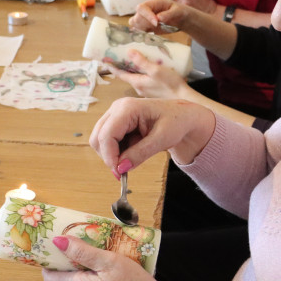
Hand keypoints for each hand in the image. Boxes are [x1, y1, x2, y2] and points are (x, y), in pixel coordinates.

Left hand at [42, 236, 169, 280]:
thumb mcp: (108, 262)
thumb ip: (82, 252)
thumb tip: (57, 241)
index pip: (49, 279)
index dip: (47, 263)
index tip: (52, 247)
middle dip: (64, 263)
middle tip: (73, 243)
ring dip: (79, 269)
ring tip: (90, 251)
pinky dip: (90, 276)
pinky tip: (104, 266)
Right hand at [89, 96, 215, 173]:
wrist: (183, 117)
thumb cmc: (176, 122)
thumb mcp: (162, 139)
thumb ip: (140, 153)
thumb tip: (121, 168)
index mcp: (128, 108)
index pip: (107, 135)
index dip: (109, 156)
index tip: (119, 173)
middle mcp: (117, 108)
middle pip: (98, 137)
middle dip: (109, 157)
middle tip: (123, 172)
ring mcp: (115, 114)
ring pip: (100, 140)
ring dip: (112, 155)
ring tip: (133, 158)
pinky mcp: (116, 122)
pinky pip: (107, 141)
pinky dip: (116, 152)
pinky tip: (133, 152)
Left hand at [107, 49, 187, 98]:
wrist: (185, 99)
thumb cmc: (171, 85)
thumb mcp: (156, 70)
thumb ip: (143, 62)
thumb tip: (129, 52)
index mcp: (137, 82)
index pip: (120, 73)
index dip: (111, 66)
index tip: (104, 58)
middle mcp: (139, 88)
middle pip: (127, 74)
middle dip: (122, 64)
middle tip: (119, 52)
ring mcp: (146, 90)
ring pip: (136, 77)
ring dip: (133, 68)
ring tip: (134, 56)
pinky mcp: (154, 90)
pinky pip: (144, 79)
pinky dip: (142, 72)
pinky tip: (148, 66)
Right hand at [129, 0, 190, 31]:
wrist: (179, 19)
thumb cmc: (178, 12)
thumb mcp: (177, 11)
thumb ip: (168, 14)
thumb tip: (159, 18)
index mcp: (152, 3)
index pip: (142, 8)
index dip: (146, 16)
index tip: (156, 23)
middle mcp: (146, 11)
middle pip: (136, 18)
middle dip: (145, 25)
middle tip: (157, 27)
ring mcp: (144, 19)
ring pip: (134, 25)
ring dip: (142, 31)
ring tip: (154, 31)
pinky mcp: (145, 28)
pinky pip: (138, 32)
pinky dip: (143, 36)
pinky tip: (152, 36)